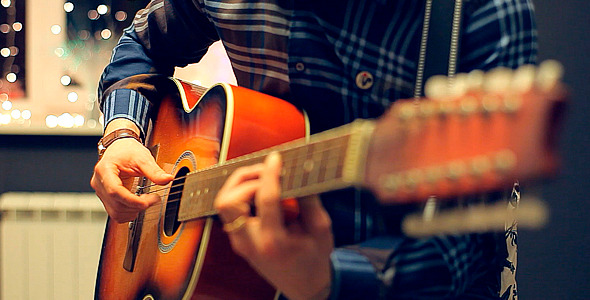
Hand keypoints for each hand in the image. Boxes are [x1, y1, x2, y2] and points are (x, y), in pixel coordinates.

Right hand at [91, 120, 172, 222]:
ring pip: (115, 212)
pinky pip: (115, 212)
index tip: (147, 202)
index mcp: (105, 170)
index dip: (131, 200)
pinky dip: (128, 212)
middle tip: (153, 199)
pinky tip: (137, 204)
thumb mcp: (142, 158)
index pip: (115, 191)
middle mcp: (99, 183)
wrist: (119, 147)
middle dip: (137, 206)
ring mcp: (101, 192)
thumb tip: (167, 179)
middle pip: (116, 204)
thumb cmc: (127, 150)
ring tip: (146, 201)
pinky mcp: (106, 198)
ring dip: (133, 211)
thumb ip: (154, 171)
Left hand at [214, 152, 333, 299]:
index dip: (270, 174)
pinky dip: (241, 194)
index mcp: (274, 242)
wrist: (304, 287)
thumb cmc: (314, 259)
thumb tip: (299, 172)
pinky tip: (260, 189)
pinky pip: (230, 209)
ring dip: (240, 184)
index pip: (266, 199)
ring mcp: (239, 242)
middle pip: (229, 200)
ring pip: (223, 203)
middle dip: (247, 178)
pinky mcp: (237, 239)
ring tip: (262, 177)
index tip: (276, 159)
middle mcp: (250, 243)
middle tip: (268, 170)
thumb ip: (309, 200)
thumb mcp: (321, 229)